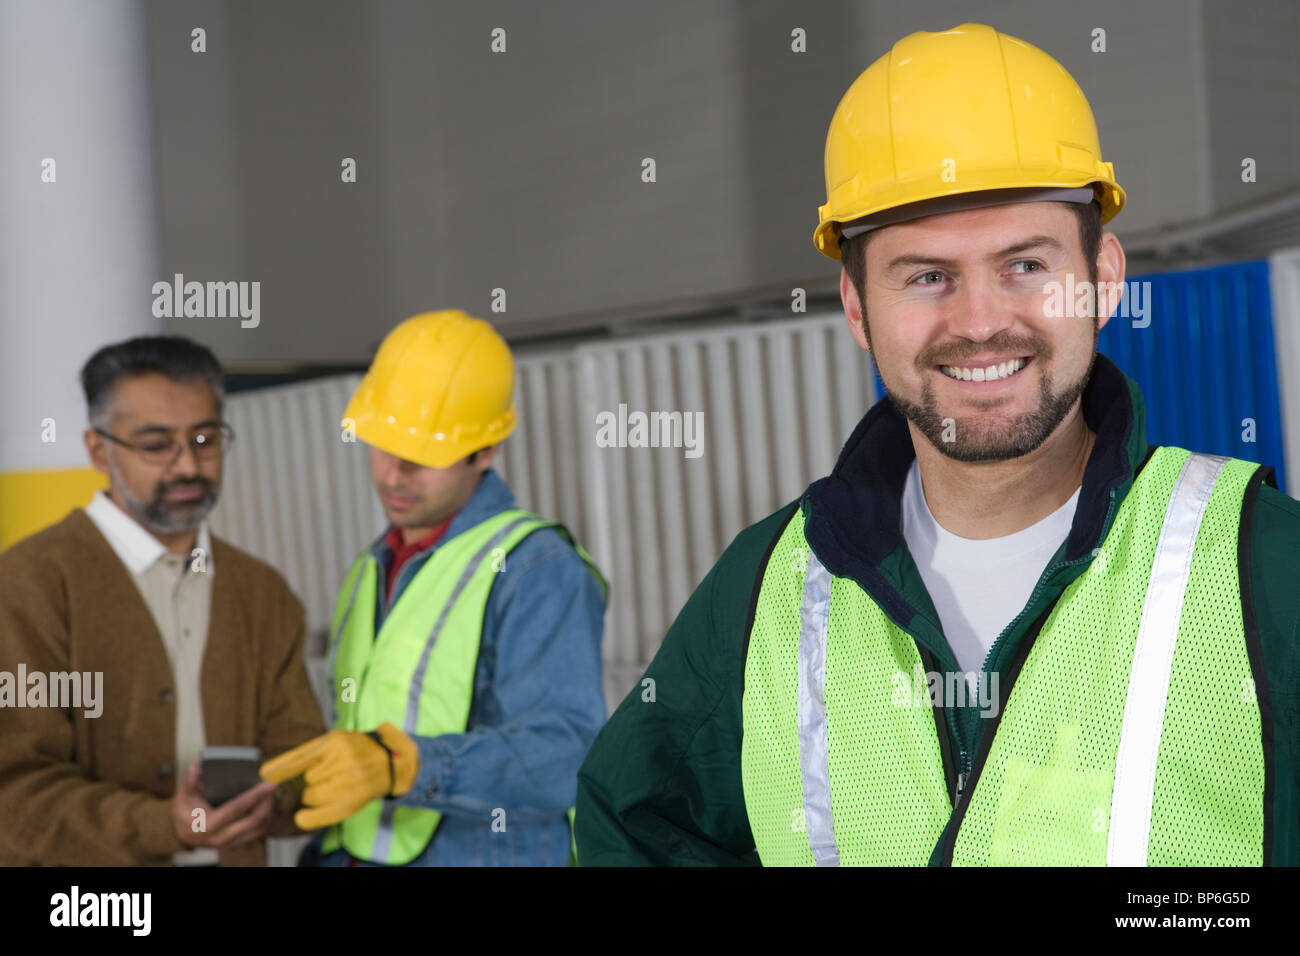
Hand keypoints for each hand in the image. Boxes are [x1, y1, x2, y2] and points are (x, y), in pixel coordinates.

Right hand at [171, 762, 276, 849]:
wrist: (184, 834)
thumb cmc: (185, 814)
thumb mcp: (183, 797)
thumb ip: (190, 782)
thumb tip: (195, 767)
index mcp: (208, 825)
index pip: (235, 809)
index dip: (253, 796)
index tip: (266, 784)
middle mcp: (220, 838)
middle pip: (252, 821)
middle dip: (266, 803)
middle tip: (272, 786)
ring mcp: (230, 843)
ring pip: (259, 828)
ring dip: (268, 810)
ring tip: (271, 794)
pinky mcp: (237, 843)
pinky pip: (258, 832)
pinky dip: (266, 818)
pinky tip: (267, 805)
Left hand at [259, 722, 418, 829]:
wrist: (391, 762)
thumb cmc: (357, 751)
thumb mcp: (335, 741)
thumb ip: (306, 754)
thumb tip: (270, 772)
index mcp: (335, 742)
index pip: (302, 756)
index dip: (281, 767)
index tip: (264, 774)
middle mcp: (342, 760)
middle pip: (307, 779)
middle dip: (312, 779)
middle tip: (330, 775)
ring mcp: (348, 780)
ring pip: (313, 795)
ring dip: (316, 794)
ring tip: (335, 786)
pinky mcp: (352, 800)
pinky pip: (321, 813)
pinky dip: (309, 817)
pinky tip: (302, 816)